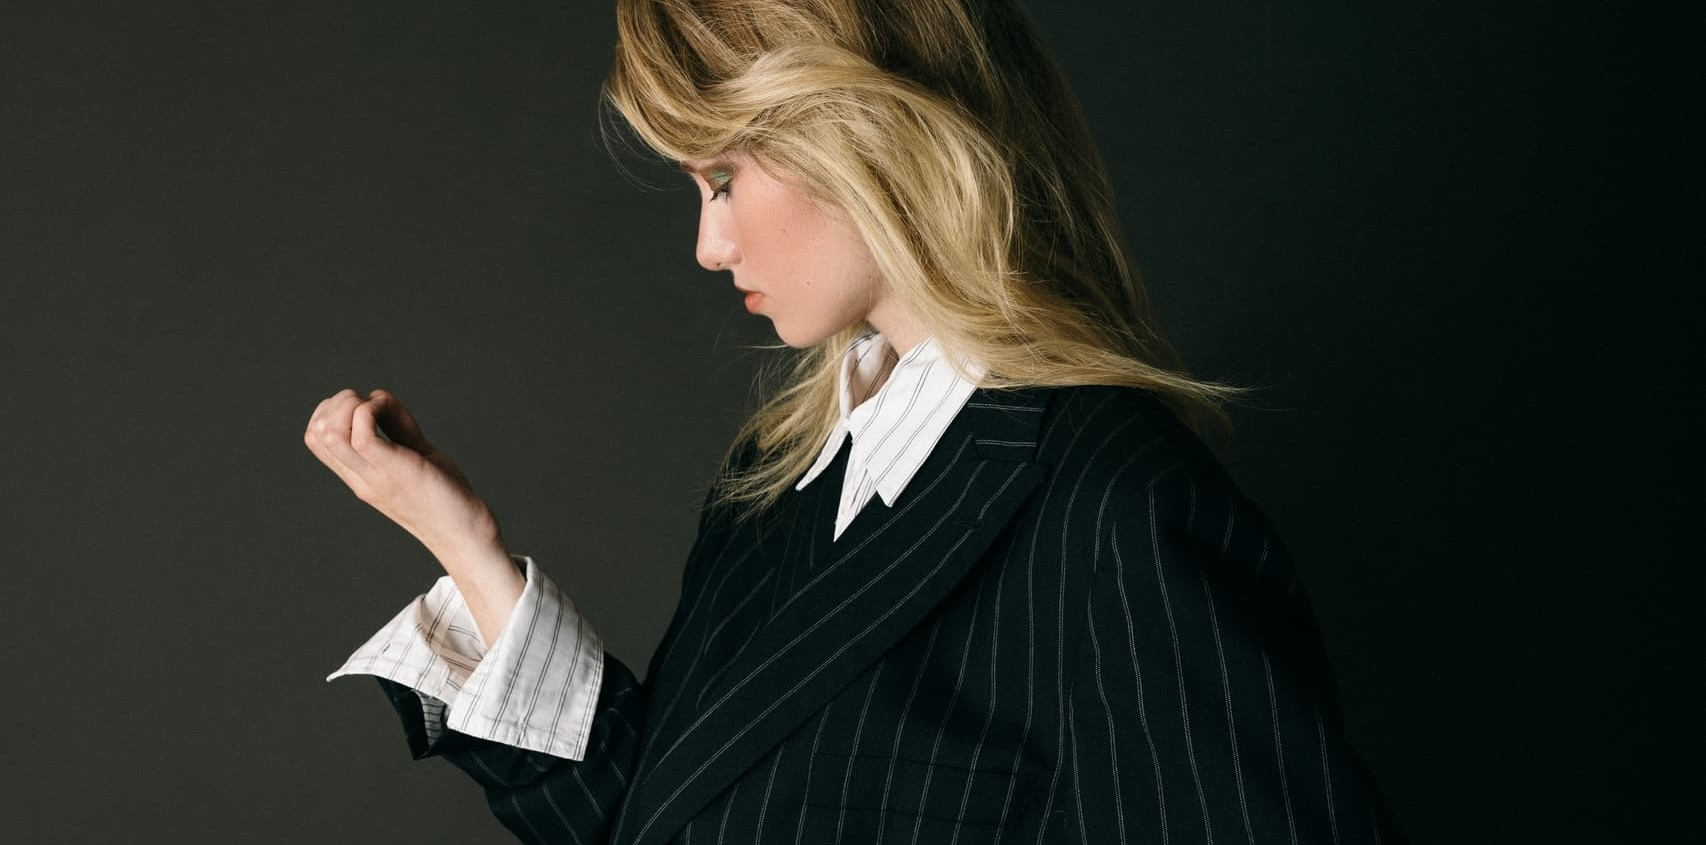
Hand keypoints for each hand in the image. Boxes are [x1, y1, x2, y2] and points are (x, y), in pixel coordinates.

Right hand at [303, 388, 499, 558]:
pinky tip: (392, 412)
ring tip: (379, 406)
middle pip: (316, 433)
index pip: (317, 438)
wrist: (466, 536)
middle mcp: (360, 477)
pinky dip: (372, 410)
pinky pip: (363, 435)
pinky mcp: (395, 472)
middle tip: (373, 403)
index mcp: (360, 476)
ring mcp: (374, 476)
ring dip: (351, 405)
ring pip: (331, 432)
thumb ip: (398, 429)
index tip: (366, 405)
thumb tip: (379, 399)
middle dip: (339, 402)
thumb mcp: (416, 454)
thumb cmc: (447, 497)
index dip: (333, 410)